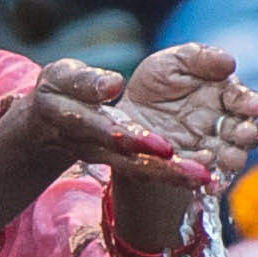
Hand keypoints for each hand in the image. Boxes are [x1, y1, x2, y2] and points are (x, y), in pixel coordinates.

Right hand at [12, 59, 214, 188]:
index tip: (163, 145)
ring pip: (144, 173)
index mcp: (77, 122)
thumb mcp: (62, 78)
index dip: (132, 139)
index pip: (105, 131)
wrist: (48, 124)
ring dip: (176, 178)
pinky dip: (176, 176)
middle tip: (200, 174)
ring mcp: (110, 160)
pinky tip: (206, 175)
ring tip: (209, 178)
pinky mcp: (124, 163)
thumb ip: (85, 81)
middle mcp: (96, 148)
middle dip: (165, 170)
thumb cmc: (58, 92)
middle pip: (132, 163)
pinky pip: (150, 172)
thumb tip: (112, 85)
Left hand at [121, 42, 257, 183]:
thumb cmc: (155, 84)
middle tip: (246, 134)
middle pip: (242, 131)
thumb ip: (199, 58)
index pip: (242, 99)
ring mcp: (208, 149)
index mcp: (222, 95)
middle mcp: (220, 125)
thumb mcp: (171, 63)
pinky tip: (209, 183)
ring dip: (233, 159)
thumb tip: (229, 62)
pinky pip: (204, 178)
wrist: (126, 117)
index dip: (252, 102)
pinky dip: (210, 182)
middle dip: (247, 133)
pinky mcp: (190, 169)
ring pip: (229, 157)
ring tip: (229, 159)